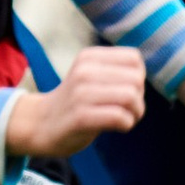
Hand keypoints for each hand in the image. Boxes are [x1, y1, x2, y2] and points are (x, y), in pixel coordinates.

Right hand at [6, 45, 147, 160]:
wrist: (41, 124)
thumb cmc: (75, 102)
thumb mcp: (91, 76)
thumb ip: (115, 71)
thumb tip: (143, 76)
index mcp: (89, 57)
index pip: (134, 59)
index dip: (138, 78)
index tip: (126, 91)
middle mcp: (84, 71)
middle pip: (136, 79)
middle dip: (139, 98)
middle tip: (128, 110)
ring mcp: (81, 93)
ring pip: (130, 97)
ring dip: (135, 113)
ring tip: (126, 119)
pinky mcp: (80, 116)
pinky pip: (120, 117)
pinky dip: (127, 124)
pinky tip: (119, 127)